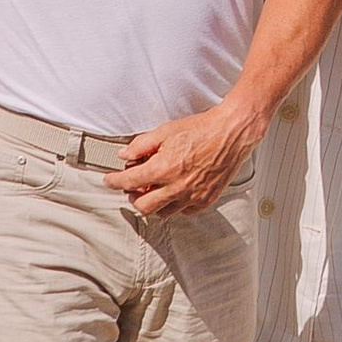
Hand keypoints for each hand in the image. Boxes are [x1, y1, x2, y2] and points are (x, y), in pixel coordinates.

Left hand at [109, 101, 261, 217]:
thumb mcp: (166, 130)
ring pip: (162, 213)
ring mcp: (192, 196)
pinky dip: (174, 205)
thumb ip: (142, 145)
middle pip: (143, 206)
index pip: (129, 182)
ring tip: (154, 189)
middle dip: (133, 197)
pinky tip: (174, 191)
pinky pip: (182, 212)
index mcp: (164, 168)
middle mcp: (177, 187)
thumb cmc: (203, 129)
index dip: (114, 181)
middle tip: (132, 187)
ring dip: (153, 203)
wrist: (232, 132)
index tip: (110, 180)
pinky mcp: (205, 200)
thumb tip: (125, 154)